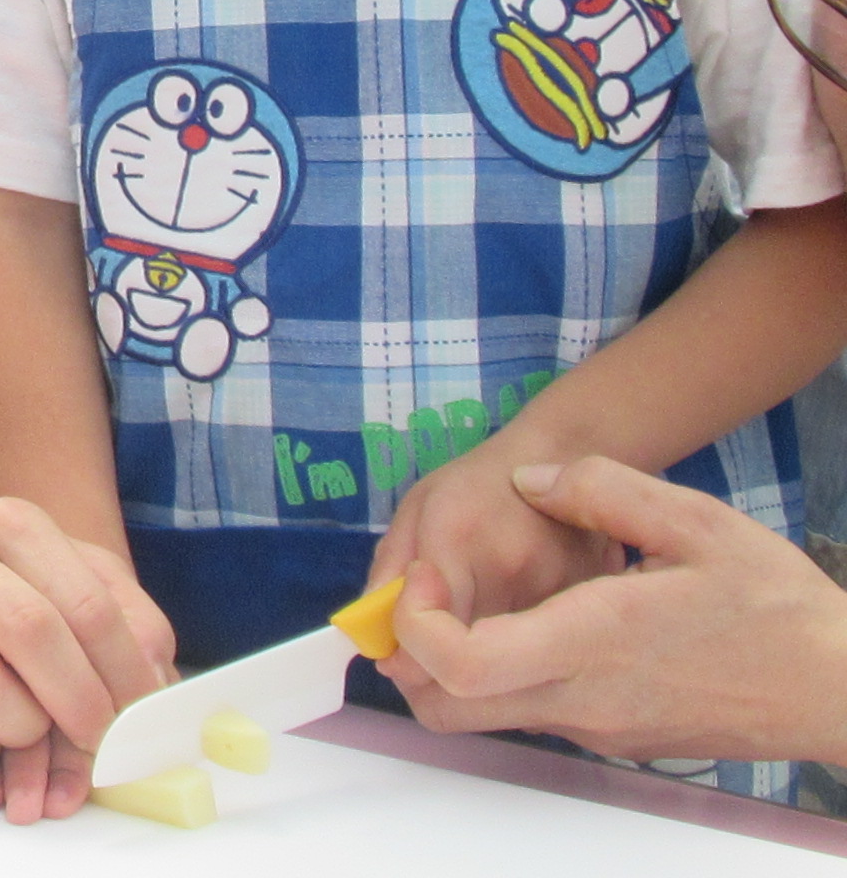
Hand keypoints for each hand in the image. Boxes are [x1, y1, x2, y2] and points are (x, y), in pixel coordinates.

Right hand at [0, 493, 174, 824]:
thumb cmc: (11, 578)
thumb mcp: (79, 572)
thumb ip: (132, 619)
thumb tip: (154, 687)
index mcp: (11, 524)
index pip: (86, 606)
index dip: (126, 675)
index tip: (144, 717)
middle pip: (32, 635)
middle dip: (82, 705)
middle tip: (101, 740)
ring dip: (25, 733)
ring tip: (34, 729)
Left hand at [382, 458, 846, 765]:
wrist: (836, 687)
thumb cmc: (772, 605)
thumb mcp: (694, 519)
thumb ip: (601, 488)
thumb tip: (529, 479)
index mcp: (593, 643)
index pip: (463, 666)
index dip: (418, 626)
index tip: (424, 579)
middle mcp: (582, 698)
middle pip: (449, 707)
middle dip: (411, 653)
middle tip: (424, 593)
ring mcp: (595, 727)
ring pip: (487, 711)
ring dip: (456, 661)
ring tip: (475, 595)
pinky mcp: (612, 736)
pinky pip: (533, 709)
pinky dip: (505, 671)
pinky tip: (538, 618)